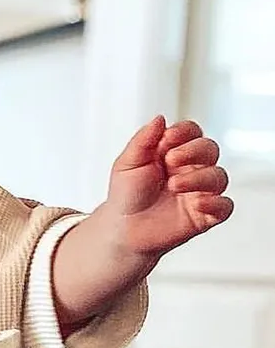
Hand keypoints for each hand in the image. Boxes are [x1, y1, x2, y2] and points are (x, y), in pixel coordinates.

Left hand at [105, 116, 233, 257]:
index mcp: (174, 152)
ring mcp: (200, 191)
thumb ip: (143, 140)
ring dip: (199, 178)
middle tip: (170, 161)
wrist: (123, 229)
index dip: (184, 132)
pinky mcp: (205, 214)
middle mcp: (191, 169)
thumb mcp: (127, 164)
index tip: (167, 139)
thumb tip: (160, 118)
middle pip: (210, 149)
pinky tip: (198, 203)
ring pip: (218, 176)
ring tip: (174, 185)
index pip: (191, 132)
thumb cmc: (126, 194)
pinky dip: (216, 203)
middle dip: (193, 151)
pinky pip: (225, 206)